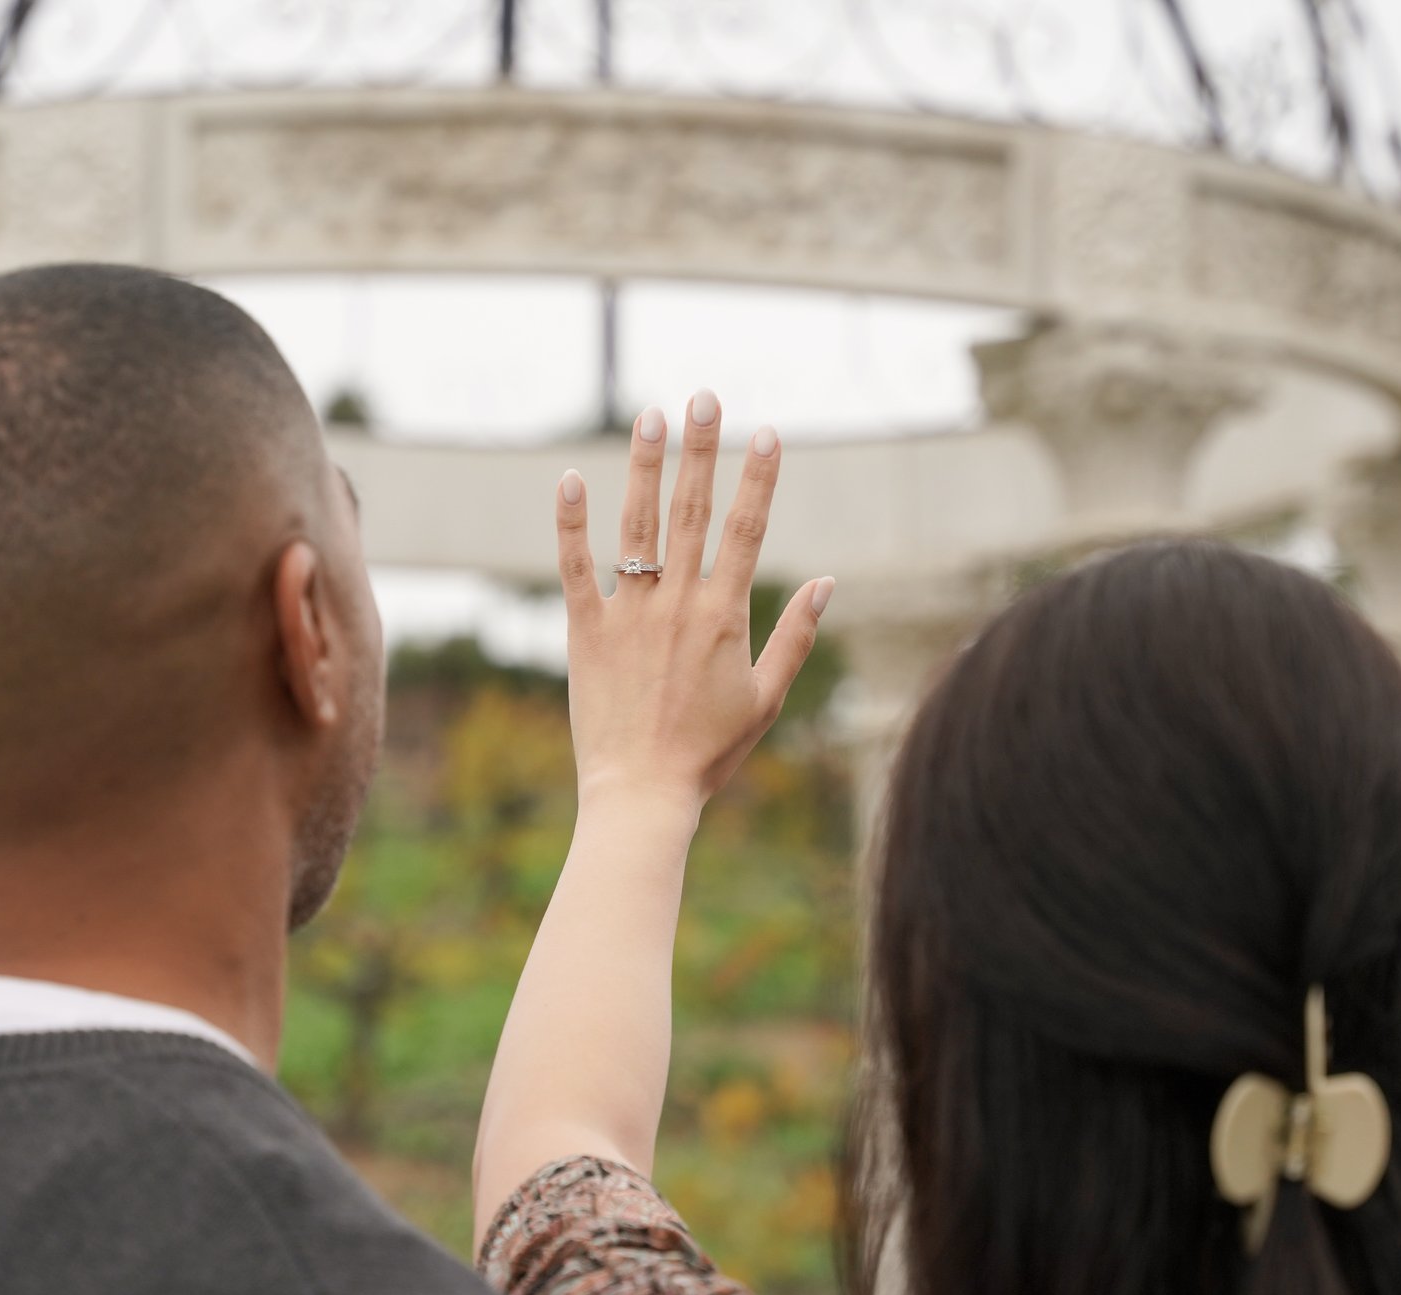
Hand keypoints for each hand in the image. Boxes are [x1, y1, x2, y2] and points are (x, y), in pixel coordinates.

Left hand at [553, 391, 834, 814]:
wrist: (642, 793)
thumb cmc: (709, 752)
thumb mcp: (767, 698)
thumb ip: (796, 635)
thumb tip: (830, 581)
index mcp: (724, 616)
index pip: (747, 530)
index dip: (759, 478)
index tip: (768, 432)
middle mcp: (677, 604)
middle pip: (692, 510)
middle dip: (701, 449)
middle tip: (703, 396)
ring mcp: (629, 614)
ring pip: (636, 526)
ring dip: (644, 466)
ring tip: (650, 415)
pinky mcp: (585, 632)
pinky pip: (575, 568)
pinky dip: (572, 523)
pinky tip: (570, 478)